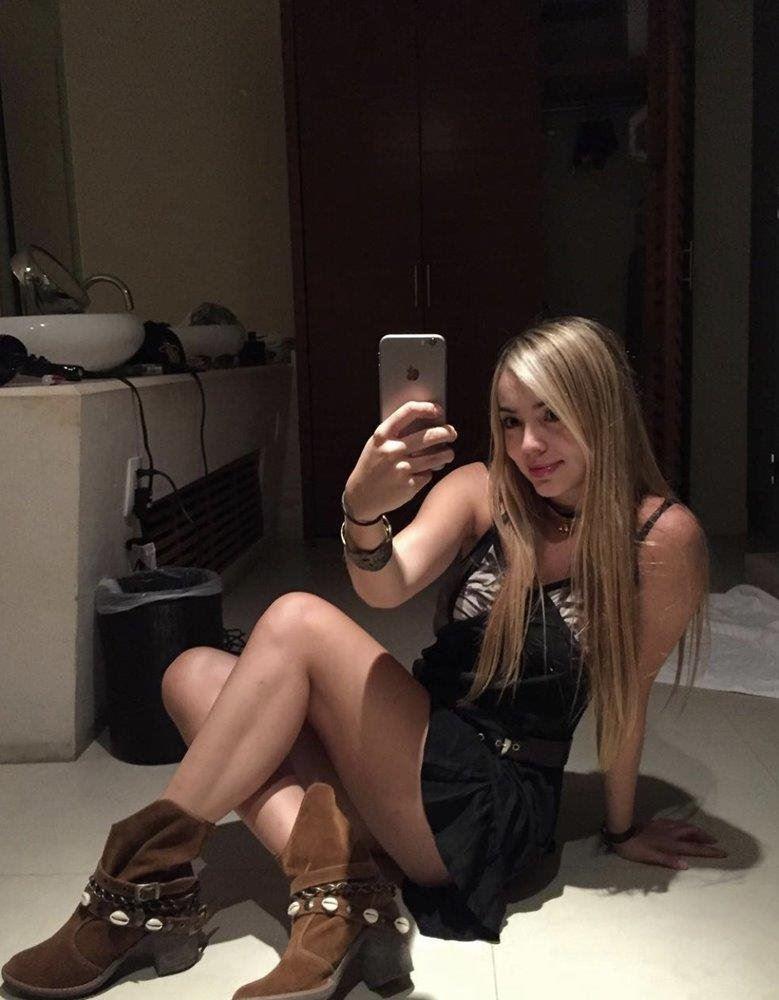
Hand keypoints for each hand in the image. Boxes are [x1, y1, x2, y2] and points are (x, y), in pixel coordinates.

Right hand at [345, 400, 456, 519]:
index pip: (408, 412)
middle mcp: (392, 450)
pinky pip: (429, 474)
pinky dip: (429, 472)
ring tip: (448, 453)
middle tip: (452, 433)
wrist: (362, 496)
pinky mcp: (409, 485)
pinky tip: (423, 472)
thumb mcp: (377, 444)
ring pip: (437, 456)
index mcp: (383, 435)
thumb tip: (429, 422)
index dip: (427, 408)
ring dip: (447, 454)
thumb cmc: (373, 465)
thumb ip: (396, 433)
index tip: (438, 410)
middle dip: (447, 432)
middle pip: (430, 435)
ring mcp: (401, 469)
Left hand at [611, 817, 727, 869]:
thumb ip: (668, 860)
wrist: (621, 831)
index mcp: (671, 844)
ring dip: (697, 830)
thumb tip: (687, 865)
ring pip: (685, 826)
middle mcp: (670, 834)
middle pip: (693, 833)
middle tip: (716, 842)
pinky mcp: (657, 823)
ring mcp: (664, 827)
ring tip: (704, 834)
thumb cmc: (634, 848)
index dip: (709, 851)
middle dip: (706, 837)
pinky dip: (684, 825)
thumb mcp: (650, 858)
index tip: (723, 852)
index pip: (694, 849)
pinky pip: (676, 823)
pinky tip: (682, 826)